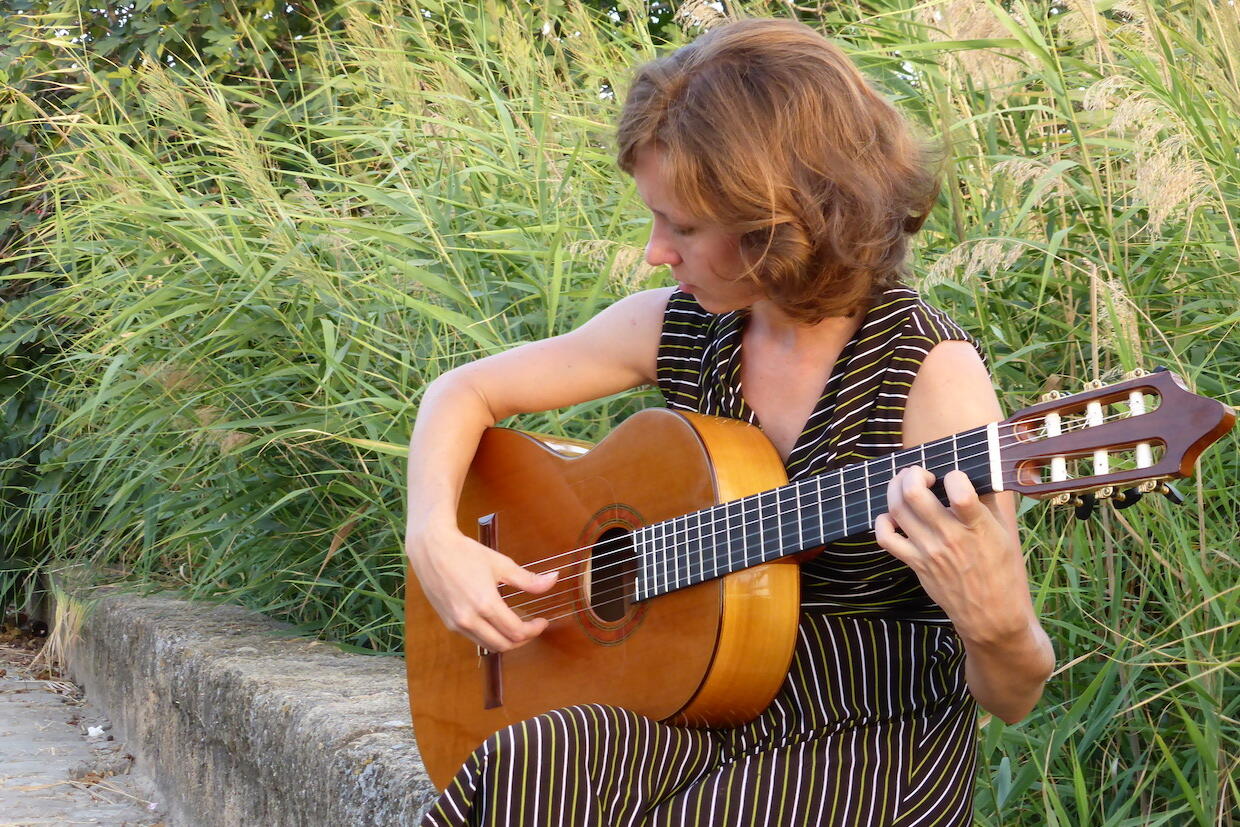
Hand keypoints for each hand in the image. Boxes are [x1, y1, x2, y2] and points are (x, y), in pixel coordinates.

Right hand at [406, 522, 557, 651]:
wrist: (432, 548)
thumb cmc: (466, 552)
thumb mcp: (501, 564)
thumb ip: (528, 579)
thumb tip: (554, 580)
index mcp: (485, 604)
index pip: (516, 631)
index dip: (534, 630)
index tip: (542, 622)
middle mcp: (469, 619)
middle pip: (504, 645)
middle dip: (523, 640)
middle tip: (532, 628)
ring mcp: (456, 623)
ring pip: (488, 645)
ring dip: (506, 641)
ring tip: (516, 627)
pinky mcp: (448, 623)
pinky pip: (474, 638)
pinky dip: (489, 636)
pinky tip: (496, 623)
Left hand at [873, 466, 1032, 644]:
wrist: (990, 615)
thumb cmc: (1001, 572)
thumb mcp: (1004, 534)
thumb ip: (988, 503)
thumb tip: (977, 474)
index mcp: (976, 528)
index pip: (959, 491)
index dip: (954, 475)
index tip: (956, 478)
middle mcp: (948, 537)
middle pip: (914, 494)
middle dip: (913, 473)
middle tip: (921, 474)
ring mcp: (927, 550)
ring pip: (896, 509)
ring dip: (896, 488)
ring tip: (905, 484)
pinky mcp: (915, 563)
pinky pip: (885, 538)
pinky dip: (883, 521)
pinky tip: (893, 516)